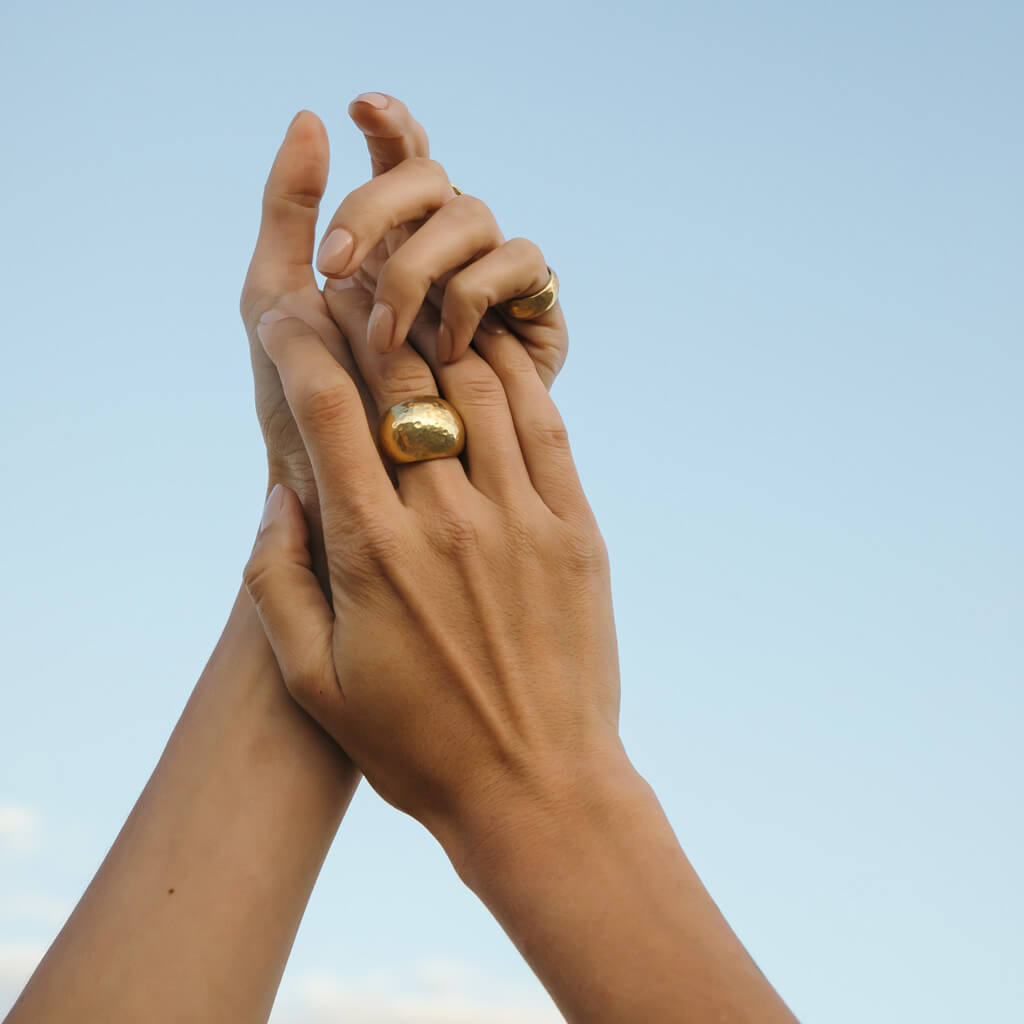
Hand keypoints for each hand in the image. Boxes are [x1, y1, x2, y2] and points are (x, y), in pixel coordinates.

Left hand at [241, 94, 567, 525]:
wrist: (349, 498)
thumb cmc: (303, 413)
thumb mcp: (275, 306)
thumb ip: (286, 214)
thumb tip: (310, 117)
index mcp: (383, 241)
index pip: (401, 155)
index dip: (390, 123)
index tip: (358, 108)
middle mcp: (438, 254)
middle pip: (432, 177)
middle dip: (379, 206)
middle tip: (334, 267)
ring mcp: (484, 286)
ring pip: (474, 216)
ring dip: (420, 263)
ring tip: (383, 334)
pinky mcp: (529, 325)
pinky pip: (521, 265)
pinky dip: (474, 293)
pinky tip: (445, 345)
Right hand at [243, 305, 620, 857]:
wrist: (536, 789)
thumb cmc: (415, 744)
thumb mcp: (314, 680)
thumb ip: (277, 579)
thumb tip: (280, 490)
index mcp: (372, 554)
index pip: (327, 410)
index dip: (302, 344)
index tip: (288, 314)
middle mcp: (447, 521)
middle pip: (403, 380)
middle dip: (367, 319)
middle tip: (350, 287)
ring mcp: (521, 520)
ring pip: (478, 386)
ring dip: (441, 331)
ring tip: (417, 302)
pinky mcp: (575, 532)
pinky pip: (544, 427)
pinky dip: (514, 375)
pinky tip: (492, 350)